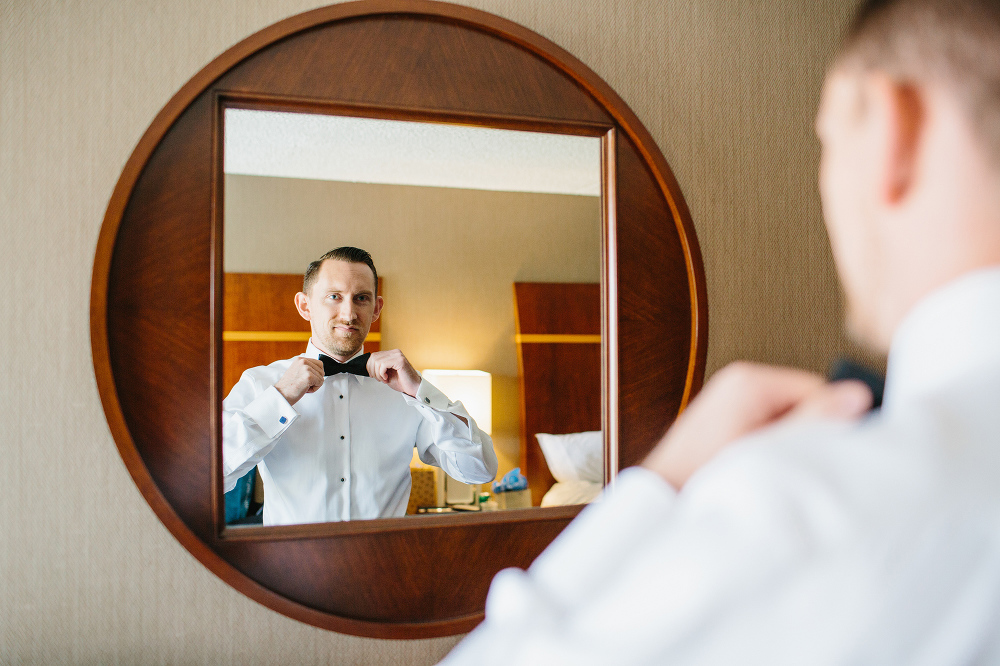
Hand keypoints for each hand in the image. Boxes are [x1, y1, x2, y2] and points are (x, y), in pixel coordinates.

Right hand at [273, 357, 324, 404]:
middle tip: (304, 383)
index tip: (306, 379)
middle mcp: (303, 361)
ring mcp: (306, 368)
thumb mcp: (297, 371)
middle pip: (321, 370)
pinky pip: (320, 382)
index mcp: (300, 359)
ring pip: (321, 377)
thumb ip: (307, 368)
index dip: (316, 373)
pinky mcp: (309, 376)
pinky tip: (305, 389)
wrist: (281, 395)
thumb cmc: (289, 386)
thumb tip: (321, 370)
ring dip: (314, 384)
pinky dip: (314, 388)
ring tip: (303, 386)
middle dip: (316, 379)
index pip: (319, 363)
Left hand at [367, 349, 421, 396]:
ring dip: (378, 374)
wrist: (413, 388)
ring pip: (377, 361)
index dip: (370, 366)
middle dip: (372, 370)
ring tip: (384, 379)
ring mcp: (398, 355)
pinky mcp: (400, 360)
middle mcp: (395, 352)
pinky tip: (387, 378)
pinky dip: (382, 373)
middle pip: (374, 357)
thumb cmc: (402, 382)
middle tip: (379, 378)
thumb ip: (379, 367)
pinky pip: (383, 365)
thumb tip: (368, 366)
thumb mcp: (386, 373)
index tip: (373, 375)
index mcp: (392, 354)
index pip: (374, 355)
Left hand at [643, 362, 872, 489]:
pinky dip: (769, 448)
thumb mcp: (768, 450)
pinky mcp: (723, 420)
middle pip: (803, 403)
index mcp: (748, 380)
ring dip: (787, 444)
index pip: (819, 388)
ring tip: (772, 470)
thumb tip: (857, 395)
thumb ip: (815, 422)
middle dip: (808, 434)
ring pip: (785, 419)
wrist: (660, 502)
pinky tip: (757, 470)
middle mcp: (737, 383)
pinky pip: (764, 428)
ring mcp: (728, 401)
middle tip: (797, 465)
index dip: (831, 423)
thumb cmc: (704, 476)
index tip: (830, 452)